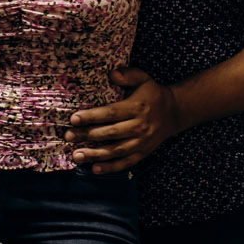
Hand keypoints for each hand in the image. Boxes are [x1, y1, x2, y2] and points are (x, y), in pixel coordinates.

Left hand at [65, 67, 184, 173]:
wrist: (174, 113)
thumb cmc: (153, 94)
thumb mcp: (144, 79)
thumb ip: (129, 74)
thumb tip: (112, 74)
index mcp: (137, 108)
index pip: (111, 113)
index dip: (92, 117)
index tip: (73, 119)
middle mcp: (139, 126)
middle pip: (110, 133)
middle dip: (88, 136)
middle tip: (68, 136)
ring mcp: (142, 142)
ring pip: (116, 151)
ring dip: (95, 155)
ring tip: (77, 156)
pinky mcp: (143, 153)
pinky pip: (126, 162)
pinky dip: (110, 167)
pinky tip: (94, 169)